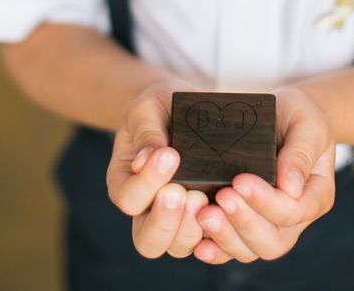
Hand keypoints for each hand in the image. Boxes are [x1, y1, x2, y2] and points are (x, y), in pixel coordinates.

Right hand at [106, 76, 209, 258]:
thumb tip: (145, 160)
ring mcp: (177, 218)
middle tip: (183, 192)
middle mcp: (147, 209)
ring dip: (192, 228)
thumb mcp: (148, 108)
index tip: (169, 155)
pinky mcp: (204, 216)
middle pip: (148, 240)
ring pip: (178, 246)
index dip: (147, 183)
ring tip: (204, 197)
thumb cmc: (160, 107)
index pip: (128, 198)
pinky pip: (210, 239)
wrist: (182, 106)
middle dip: (165, 221)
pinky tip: (227, 207)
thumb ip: (146, 131)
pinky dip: (219, 231)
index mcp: (125, 182)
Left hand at [193, 86, 335, 263]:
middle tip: (221, 198)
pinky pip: (232, 248)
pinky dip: (216, 249)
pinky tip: (198, 244)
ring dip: (226, 237)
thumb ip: (301, 153)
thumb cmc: (300, 116)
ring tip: (204, 215)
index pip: (292, 211)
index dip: (265, 201)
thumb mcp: (308, 125)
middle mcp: (295, 219)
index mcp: (315, 195)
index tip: (239, 180)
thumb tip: (291, 187)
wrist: (286, 115)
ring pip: (251, 250)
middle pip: (272, 241)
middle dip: (244, 222)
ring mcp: (269, 225)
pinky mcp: (245, 224)